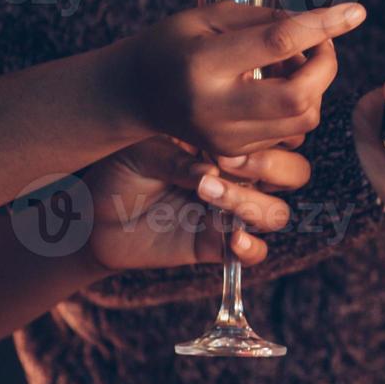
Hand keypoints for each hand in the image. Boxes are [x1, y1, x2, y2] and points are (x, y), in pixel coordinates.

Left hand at [84, 138, 308, 271]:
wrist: (90, 216)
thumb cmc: (120, 169)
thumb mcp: (141, 151)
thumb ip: (176, 158)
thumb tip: (211, 172)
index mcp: (235, 142)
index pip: (282, 132)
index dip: (276, 132)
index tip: (235, 131)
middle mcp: (243, 176)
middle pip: (294, 172)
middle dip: (272, 167)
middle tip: (228, 162)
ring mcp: (233, 211)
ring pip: (277, 211)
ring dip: (251, 204)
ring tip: (206, 194)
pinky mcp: (217, 245)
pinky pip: (255, 252)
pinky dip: (250, 249)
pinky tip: (231, 240)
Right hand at [120, 2, 364, 155]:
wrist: (136, 93)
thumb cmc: (177, 42)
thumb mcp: (211, 15)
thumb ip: (265, 18)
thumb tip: (321, 25)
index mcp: (203, 63)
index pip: (278, 43)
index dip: (323, 26)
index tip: (357, 12)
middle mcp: (213, 108)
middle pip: (300, 97)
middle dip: (326, 66)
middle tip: (320, 43)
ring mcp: (224, 138)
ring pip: (304, 118)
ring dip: (314, 86)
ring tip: (290, 64)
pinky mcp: (234, 154)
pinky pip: (291, 132)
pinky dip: (298, 106)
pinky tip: (276, 87)